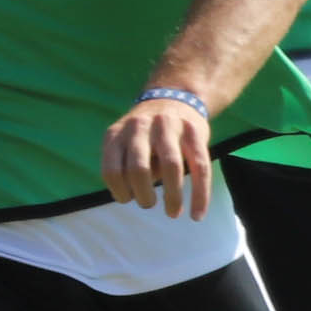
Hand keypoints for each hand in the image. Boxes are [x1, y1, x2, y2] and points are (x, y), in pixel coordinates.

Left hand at [102, 95, 213, 218]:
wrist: (175, 96)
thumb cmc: (146, 135)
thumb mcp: (125, 144)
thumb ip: (127, 168)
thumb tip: (137, 197)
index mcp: (117, 133)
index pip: (111, 170)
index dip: (118, 192)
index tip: (127, 199)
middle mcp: (141, 126)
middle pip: (138, 169)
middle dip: (144, 196)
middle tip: (148, 204)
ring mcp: (169, 126)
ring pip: (171, 166)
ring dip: (171, 197)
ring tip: (172, 213)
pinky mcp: (194, 132)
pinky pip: (199, 167)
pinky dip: (200, 195)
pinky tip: (197, 214)